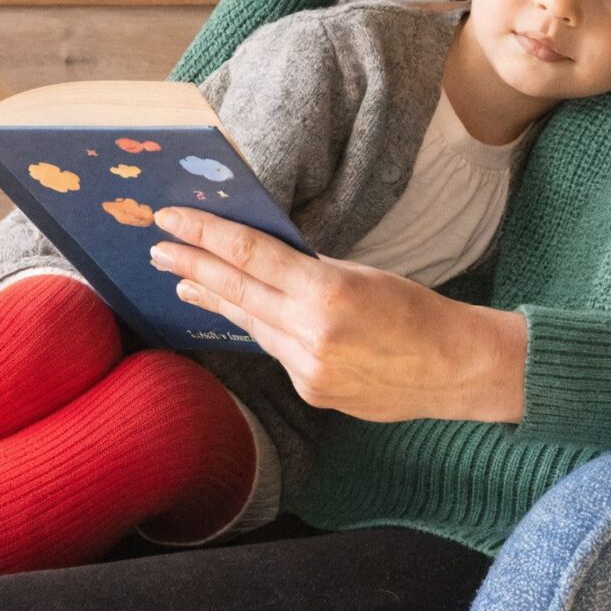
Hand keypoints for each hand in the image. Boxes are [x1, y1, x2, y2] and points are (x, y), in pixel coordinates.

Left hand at [148, 206, 528, 423]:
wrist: (454, 369)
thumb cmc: (414, 311)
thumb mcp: (361, 274)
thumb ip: (307, 271)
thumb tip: (260, 259)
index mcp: (327, 291)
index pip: (251, 254)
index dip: (206, 234)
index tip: (172, 218)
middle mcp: (311, 333)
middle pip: (237, 291)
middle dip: (192, 266)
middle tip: (157, 248)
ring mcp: (307, 368)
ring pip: (251, 324)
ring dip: (215, 299)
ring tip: (182, 279)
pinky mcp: (310, 392)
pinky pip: (275, 352)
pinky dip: (260, 329)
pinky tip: (243, 315)